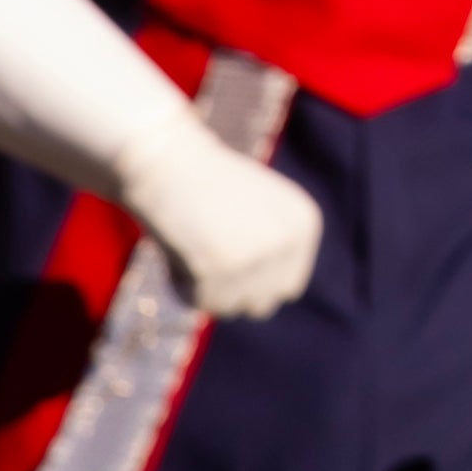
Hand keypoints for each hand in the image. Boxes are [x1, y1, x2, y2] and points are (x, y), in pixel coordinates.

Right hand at [113, 111, 322, 318]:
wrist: (167, 163)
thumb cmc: (209, 186)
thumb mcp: (262, 209)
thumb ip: (275, 250)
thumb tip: (277, 297)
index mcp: (304, 224)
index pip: (288, 287)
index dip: (256, 281)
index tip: (230, 257)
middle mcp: (287, 240)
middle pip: (263, 303)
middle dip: (234, 291)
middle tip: (208, 257)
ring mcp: (256, 255)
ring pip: (230, 307)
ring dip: (208, 288)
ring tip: (194, 245)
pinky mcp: (219, 268)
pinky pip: (198, 302)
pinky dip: (182, 285)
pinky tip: (178, 249)